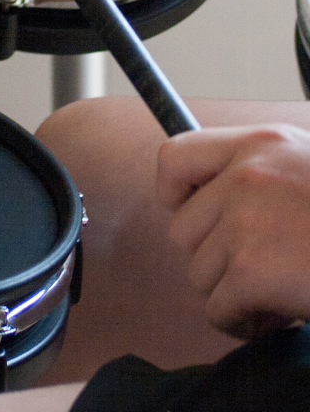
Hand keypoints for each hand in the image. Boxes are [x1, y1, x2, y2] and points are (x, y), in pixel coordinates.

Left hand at [157, 124, 309, 338]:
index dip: (175, 193)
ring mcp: (245, 221)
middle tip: (259, 269)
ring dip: (233, 292)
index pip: (172, 157)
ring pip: (199, 273)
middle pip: (183, 229)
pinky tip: (279, 314)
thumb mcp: (306, 169)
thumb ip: (258, 174)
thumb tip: (202, 202)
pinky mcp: (251, 271)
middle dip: (215, 258)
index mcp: (258, 144)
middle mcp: (245, 175)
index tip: (196, 214)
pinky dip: (242, 323)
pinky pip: (216, 309)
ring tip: (280, 289)